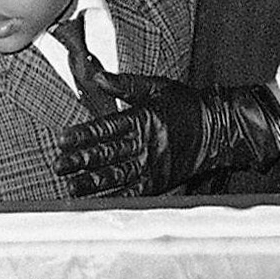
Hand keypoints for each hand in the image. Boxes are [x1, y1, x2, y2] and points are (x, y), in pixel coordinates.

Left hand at [55, 70, 279, 197]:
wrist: (219, 128)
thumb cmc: (186, 105)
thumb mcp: (156, 86)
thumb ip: (124, 84)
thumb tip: (97, 76)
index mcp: (143, 118)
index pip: (107, 127)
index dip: (84, 134)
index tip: (63, 139)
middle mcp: (146, 143)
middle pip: (108, 153)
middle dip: (82, 160)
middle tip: (59, 165)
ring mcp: (154, 164)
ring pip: (119, 175)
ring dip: (94, 183)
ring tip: (72, 187)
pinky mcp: (161, 181)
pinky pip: (136, 192)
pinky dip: (117, 198)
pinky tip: (99, 202)